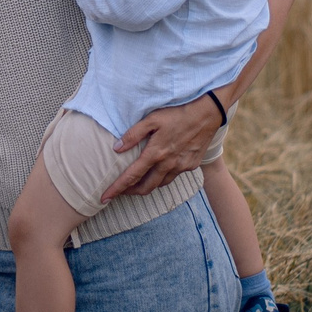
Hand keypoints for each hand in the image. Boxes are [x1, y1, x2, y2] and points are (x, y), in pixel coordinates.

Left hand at [98, 93, 219, 202]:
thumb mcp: (152, 119)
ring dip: (148, 186)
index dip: (116, 189)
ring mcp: (181, 166)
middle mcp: (168, 164)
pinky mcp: (191, 165)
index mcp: (155, 153)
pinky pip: (174, 175)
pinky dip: (164, 176)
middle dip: (131, 192)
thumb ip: (133, 134)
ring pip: (161, 184)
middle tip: (120, 191)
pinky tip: (161, 168)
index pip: (131, 176)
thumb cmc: (177, 113)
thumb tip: (116, 148)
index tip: (104, 198)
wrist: (207, 113)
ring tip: (138, 182)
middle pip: (146, 187)